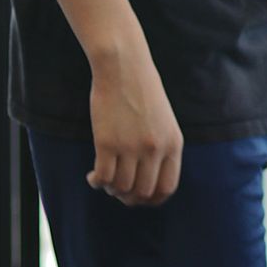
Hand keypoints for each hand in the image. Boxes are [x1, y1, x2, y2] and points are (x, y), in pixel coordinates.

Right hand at [86, 51, 182, 205]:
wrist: (123, 67)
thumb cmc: (142, 92)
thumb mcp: (164, 121)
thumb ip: (161, 149)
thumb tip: (147, 181)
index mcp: (173, 144)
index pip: (167, 188)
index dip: (152, 199)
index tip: (140, 197)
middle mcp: (155, 149)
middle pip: (143, 192)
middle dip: (130, 198)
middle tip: (118, 191)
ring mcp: (131, 147)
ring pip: (122, 187)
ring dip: (111, 189)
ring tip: (105, 181)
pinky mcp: (107, 142)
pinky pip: (103, 177)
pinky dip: (97, 182)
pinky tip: (92, 177)